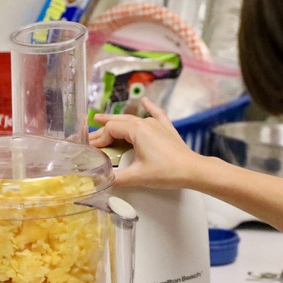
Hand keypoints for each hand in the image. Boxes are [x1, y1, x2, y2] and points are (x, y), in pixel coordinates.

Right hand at [89, 97, 203, 187]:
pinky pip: (156, 114)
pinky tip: (145, 101)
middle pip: (119, 122)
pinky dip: (149, 107)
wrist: (192, 170)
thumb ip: (116, 178)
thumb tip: (100, 181)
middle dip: (103, 129)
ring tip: (103, 120)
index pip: (111, 130)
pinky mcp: (167, 130)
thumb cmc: (167, 172)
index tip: (91, 149)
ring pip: (132, 119)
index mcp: (137, 130)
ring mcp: (157, 125)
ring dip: (117, 121)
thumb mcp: (137, 176)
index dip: (98, 139)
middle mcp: (146, 123)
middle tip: (90, 137)